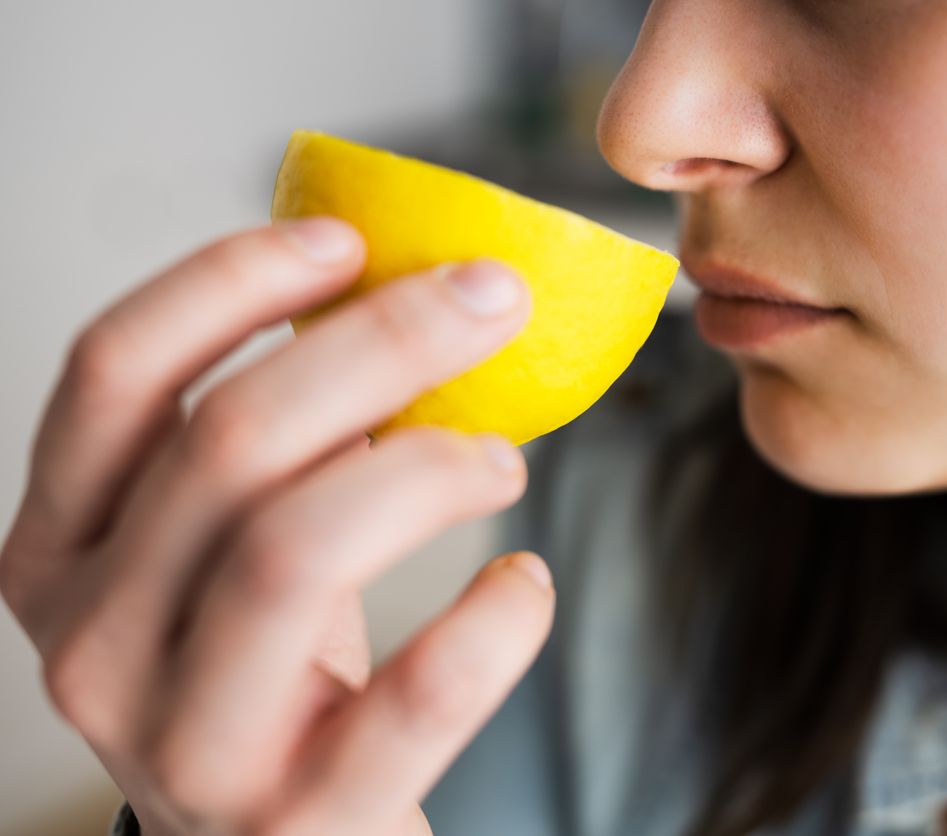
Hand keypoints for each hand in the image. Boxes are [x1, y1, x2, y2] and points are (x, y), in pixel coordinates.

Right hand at [0, 218, 554, 834]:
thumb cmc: (264, 669)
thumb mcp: (225, 545)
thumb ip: (273, 441)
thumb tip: (401, 297)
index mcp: (58, 546)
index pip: (113, 370)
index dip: (233, 278)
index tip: (349, 240)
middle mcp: (92, 643)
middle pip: (228, 441)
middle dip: (381, 341)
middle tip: (490, 301)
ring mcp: (184, 744)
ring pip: (296, 549)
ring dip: (428, 468)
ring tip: (503, 457)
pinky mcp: (300, 822)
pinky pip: (415, 696)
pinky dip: (494, 620)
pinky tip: (524, 582)